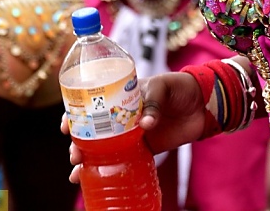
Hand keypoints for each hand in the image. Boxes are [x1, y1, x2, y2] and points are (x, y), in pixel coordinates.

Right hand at [63, 73, 203, 181]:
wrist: (203, 104)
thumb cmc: (180, 87)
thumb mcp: (164, 86)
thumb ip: (153, 102)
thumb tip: (145, 124)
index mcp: (122, 94)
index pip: (93, 102)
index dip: (76, 113)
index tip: (66, 126)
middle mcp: (123, 115)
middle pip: (93, 130)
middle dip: (78, 142)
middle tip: (74, 154)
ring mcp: (132, 134)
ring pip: (103, 149)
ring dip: (88, 160)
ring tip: (77, 173)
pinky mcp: (146, 149)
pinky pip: (124, 162)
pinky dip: (110, 172)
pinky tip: (95, 181)